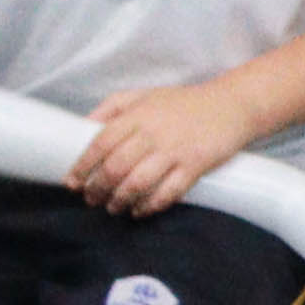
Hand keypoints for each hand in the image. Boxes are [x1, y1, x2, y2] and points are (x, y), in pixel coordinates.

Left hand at [71, 78, 258, 219]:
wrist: (232, 105)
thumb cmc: (184, 102)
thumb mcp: (144, 95)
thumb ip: (111, 107)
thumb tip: (82, 128)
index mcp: (138, 115)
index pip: (101, 143)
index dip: (83, 166)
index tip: (72, 182)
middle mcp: (153, 133)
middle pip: (115, 167)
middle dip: (98, 188)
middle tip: (92, 198)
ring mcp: (175, 151)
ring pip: (137, 184)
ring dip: (120, 200)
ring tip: (114, 206)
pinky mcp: (195, 166)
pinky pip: (168, 193)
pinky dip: (149, 206)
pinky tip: (140, 210)